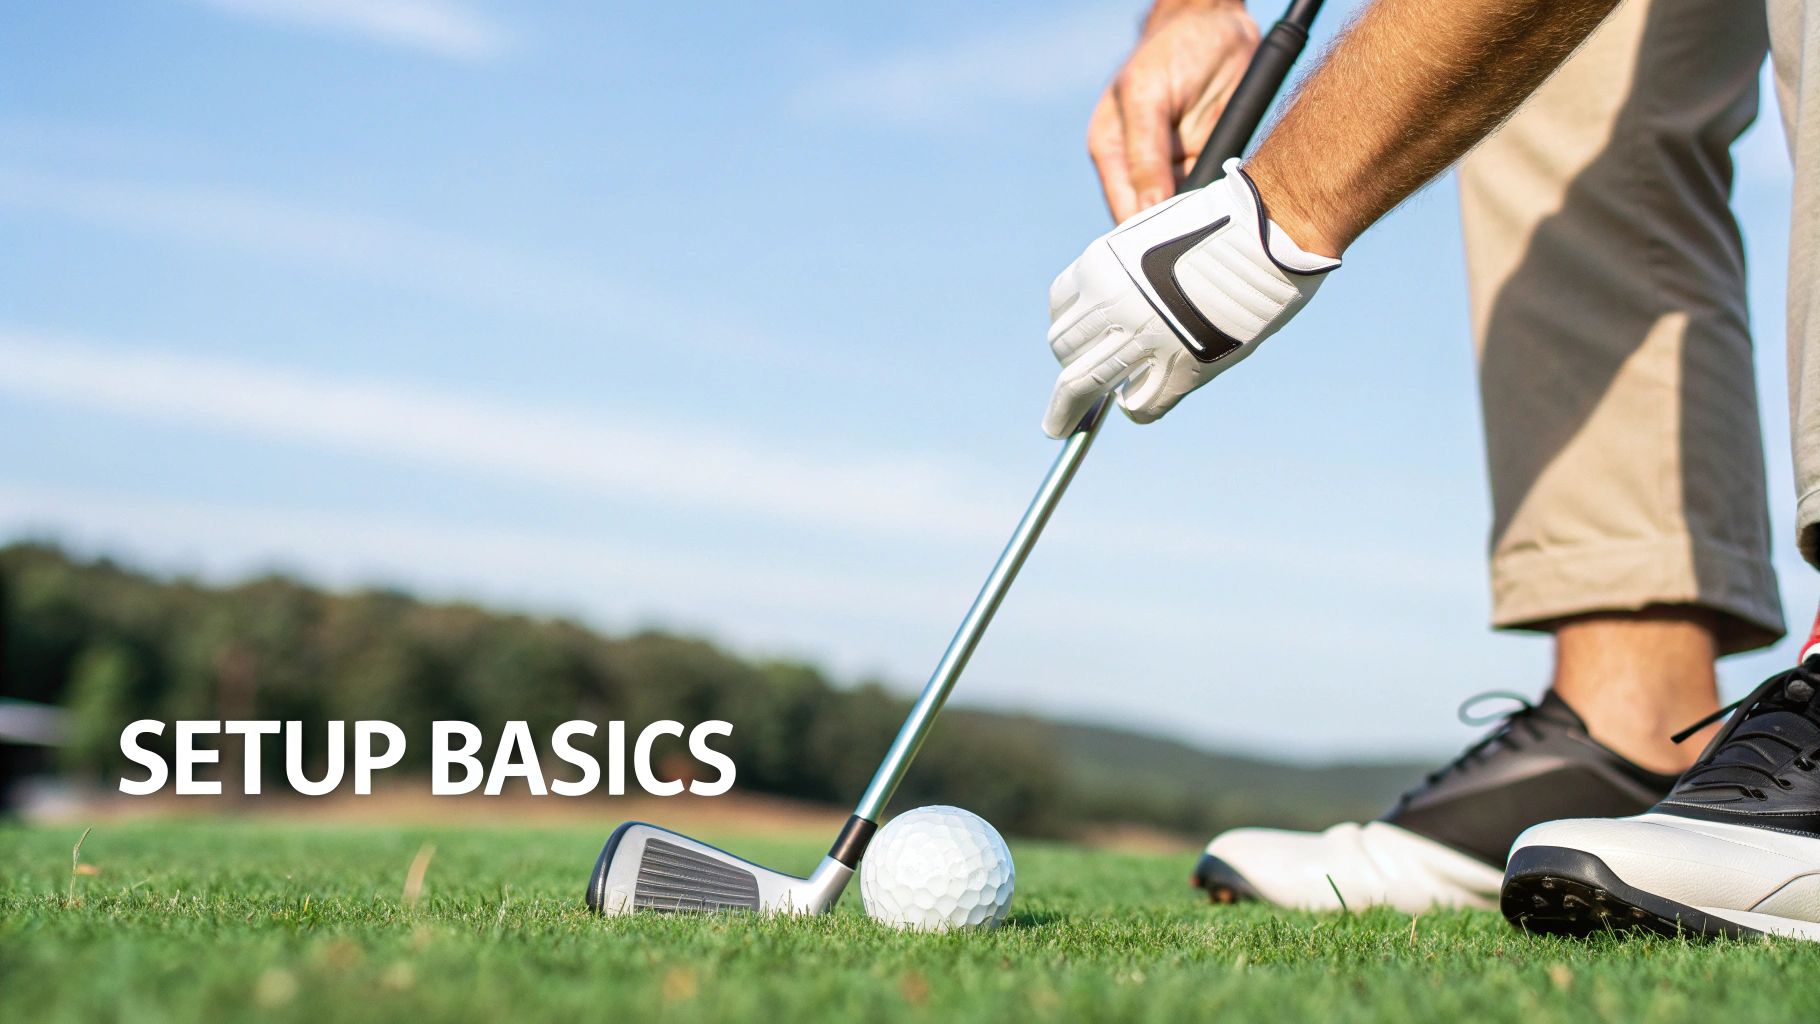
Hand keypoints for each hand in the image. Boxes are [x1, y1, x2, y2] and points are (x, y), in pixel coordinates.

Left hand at [1042, 160, 1339, 437]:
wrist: (1270, 232)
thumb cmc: (1220, 224)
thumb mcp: (1152, 237)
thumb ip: (1129, 272)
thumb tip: (1121, 303)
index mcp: (1102, 266)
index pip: (1060, 306)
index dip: (1068, 324)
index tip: (1074, 338)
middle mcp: (1112, 305)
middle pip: (1064, 349)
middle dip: (1069, 365)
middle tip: (1069, 390)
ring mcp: (1143, 340)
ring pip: (1084, 384)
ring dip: (1074, 403)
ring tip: (1072, 418)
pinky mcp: (1180, 369)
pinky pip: (1141, 407)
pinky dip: (1136, 409)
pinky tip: (1137, 405)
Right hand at [1089, 1, 1259, 222]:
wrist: (1220, 21)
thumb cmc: (1172, 50)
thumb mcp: (1147, 98)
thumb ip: (1144, 156)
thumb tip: (1146, 210)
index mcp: (1114, 154)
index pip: (1125, 213)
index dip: (1144, 235)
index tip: (1169, 248)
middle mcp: (1146, 167)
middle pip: (1159, 220)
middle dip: (1179, 230)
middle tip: (1199, 239)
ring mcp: (1181, 165)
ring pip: (1193, 212)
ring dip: (1207, 217)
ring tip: (1220, 221)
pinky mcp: (1214, 159)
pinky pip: (1220, 193)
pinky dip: (1228, 201)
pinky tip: (1235, 204)